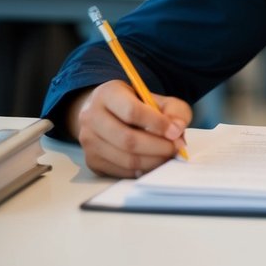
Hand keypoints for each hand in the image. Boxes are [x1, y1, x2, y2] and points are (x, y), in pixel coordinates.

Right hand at [68, 80, 191, 177]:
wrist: (109, 113)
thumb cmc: (136, 105)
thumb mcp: (157, 99)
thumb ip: (173, 111)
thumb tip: (177, 130)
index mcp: (107, 94)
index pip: (132, 112)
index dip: (157, 124)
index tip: (175, 131)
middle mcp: (91, 116)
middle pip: (128, 139)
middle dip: (158, 147)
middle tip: (176, 147)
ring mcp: (88, 141)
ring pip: (125, 159)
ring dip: (153, 161)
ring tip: (168, 155)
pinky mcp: (92, 161)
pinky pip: (121, 171)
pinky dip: (143, 170)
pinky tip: (153, 161)